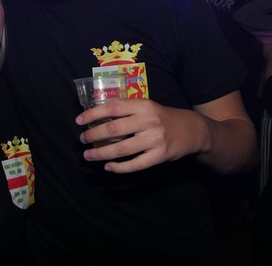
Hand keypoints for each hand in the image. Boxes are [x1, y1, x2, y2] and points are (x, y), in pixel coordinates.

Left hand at [76, 98, 206, 172]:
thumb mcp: (147, 106)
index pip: (113, 108)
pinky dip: (119, 167)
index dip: (93, 114)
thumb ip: (127, 109)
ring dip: (101, 153)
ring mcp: (155, 140)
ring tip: (89, 155)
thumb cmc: (162, 117)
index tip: (79, 121)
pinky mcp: (160, 156)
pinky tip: (108, 166)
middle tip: (82, 140)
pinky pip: (135, 165)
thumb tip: (97, 116)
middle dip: (94, 136)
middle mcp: (149, 121)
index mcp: (144, 105)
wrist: (192, 130)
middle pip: (114, 130)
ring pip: (121, 150)